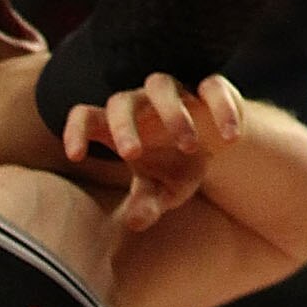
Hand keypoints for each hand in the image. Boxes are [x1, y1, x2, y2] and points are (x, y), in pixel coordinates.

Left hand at [62, 71, 244, 232]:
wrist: (215, 146)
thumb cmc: (176, 167)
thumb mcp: (162, 191)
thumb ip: (147, 203)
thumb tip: (135, 221)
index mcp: (121, 128)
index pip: (86, 116)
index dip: (76, 131)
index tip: (75, 156)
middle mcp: (142, 104)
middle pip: (120, 100)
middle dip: (124, 126)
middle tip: (133, 154)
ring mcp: (175, 93)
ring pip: (160, 85)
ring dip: (171, 113)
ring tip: (188, 145)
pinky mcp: (209, 88)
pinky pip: (212, 86)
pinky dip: (222, 108)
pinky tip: (231, 138)